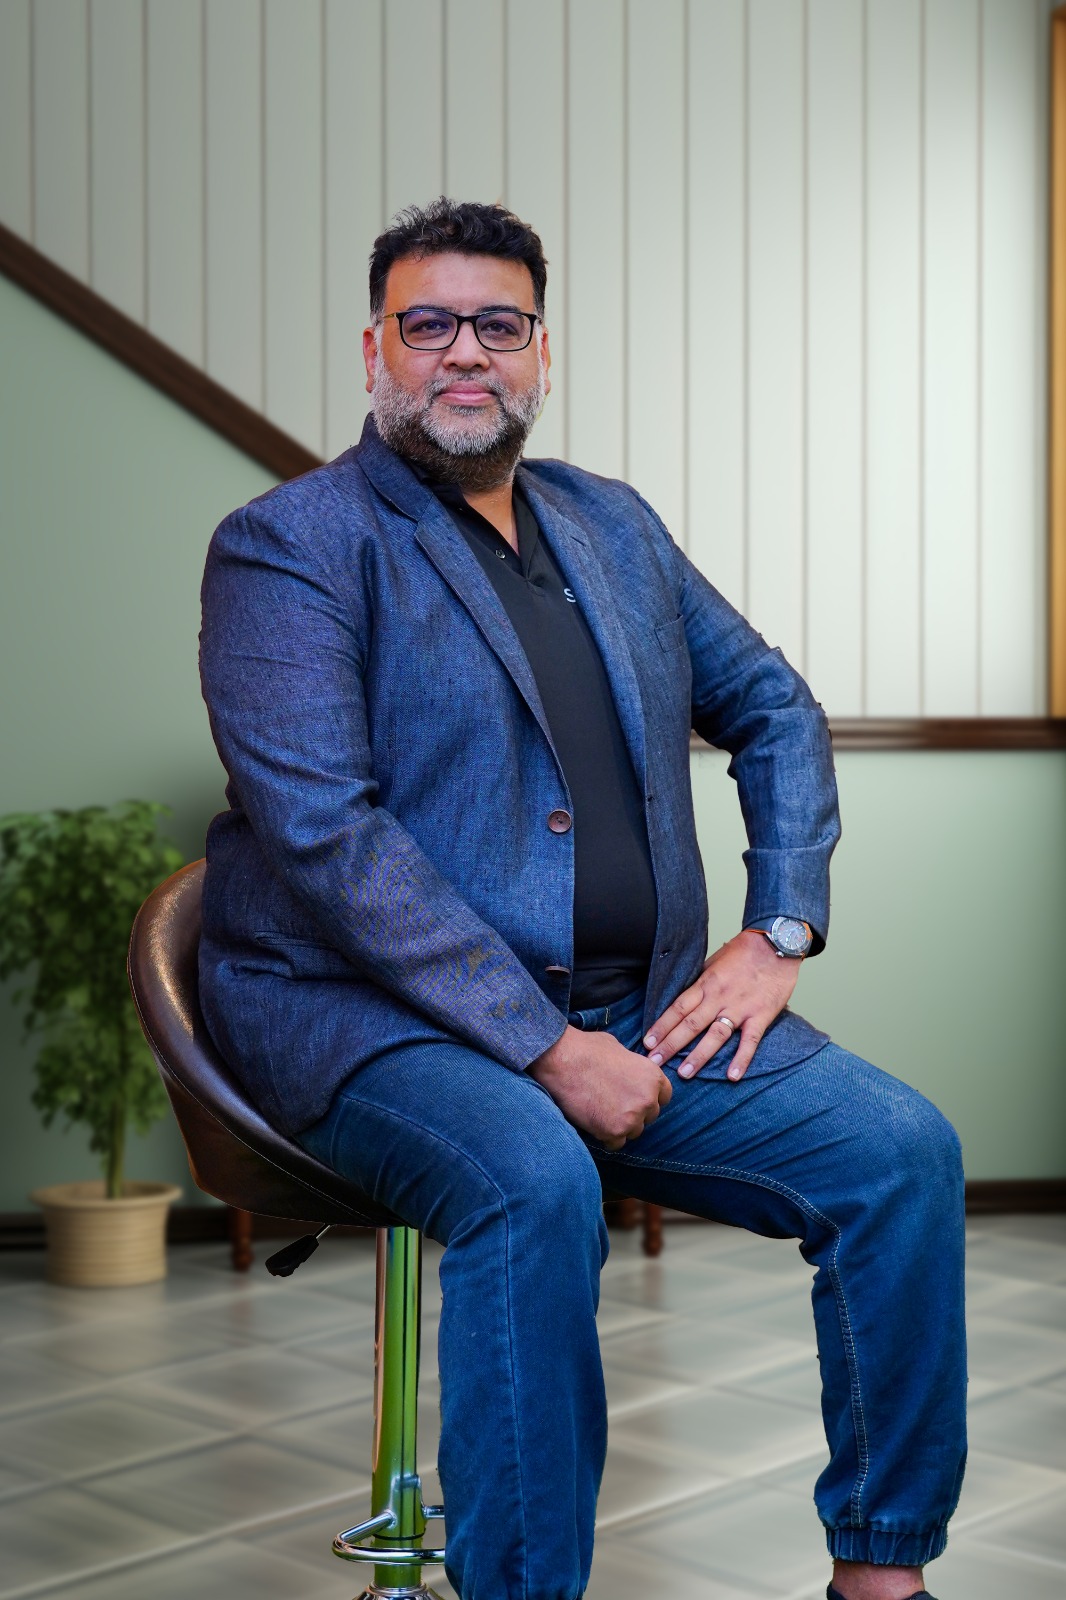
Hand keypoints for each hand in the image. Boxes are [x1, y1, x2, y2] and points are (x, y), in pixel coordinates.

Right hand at [529, 1026, 671, 1148]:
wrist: (563, 1060)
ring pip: (633, 1132)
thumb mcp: (619, 1049)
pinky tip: (594, 1123)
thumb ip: (633, 1067)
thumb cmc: (586, 1049)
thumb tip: (631, 1073)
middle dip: (634, 1112)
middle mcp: (648, 1099)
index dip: (649, 1098)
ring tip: (600, 1112)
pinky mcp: (613, 1132)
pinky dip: (605, 1136)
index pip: (664, 1097)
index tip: (636, 1098)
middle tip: (613, 1104)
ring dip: (621, 1126)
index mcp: (653, 1076)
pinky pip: (616, 1144)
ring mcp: (632, 1118)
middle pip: (649, 1116)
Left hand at [643, 930, 800, 1082]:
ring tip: (684, 1073)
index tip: (648, 1042)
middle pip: (690, 1024)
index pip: (678, 1008)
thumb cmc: (745, 951)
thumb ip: (701, 982)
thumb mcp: (715, 962)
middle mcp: (719, 997)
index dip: (662, 1026)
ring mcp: (740, 1008)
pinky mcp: (761, 1015)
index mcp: (706, 984)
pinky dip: (741, 1059)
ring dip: (699, 1056)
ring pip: (715, 1035)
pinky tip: (732, 1076)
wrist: (777, 942)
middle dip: (670, 1045)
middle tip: (654, 1062)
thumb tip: (685, 998)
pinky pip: (750, 1040)